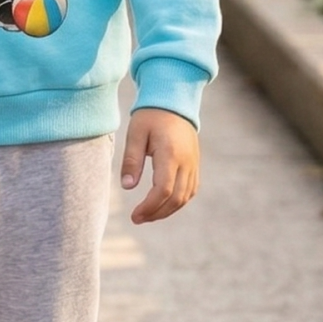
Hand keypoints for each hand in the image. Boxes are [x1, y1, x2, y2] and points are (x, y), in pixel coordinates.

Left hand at [120, 108, 199, 224]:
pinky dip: (178, 202)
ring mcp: (193, 164)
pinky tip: (162, 205)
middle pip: (176, 198)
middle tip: (137, 219)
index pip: (163, 189)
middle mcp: (186, 162)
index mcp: (170, 154)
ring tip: (147, 215)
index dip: (149, 207)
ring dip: (167, 210)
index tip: (134, 215)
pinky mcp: (195, 164)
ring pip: (185, 197)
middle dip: (157, 213)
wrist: (174, 102)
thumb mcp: (135, 134)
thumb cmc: (151, 116)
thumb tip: (127, 187)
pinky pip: (190, 190)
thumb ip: (132, 160)